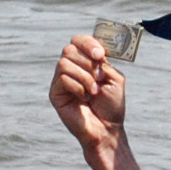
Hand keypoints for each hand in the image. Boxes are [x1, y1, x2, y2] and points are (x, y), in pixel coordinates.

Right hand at [49, 34, 127, 152]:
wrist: (107, 129)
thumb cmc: (111, 105)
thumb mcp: (115, 78)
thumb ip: (104, 63)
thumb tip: (94, 53)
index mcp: (85, 61)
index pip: (78, 41)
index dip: (88, 43)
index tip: (100, 55)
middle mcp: (71, 68)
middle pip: (69, 49)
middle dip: (88, 62)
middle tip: (99, 77)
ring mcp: (61, 80)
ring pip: (64, 63)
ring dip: (84, 77)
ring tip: (93, 91)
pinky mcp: (55, 93)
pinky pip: (62, 79)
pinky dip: (78, 87)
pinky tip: (84, 98)